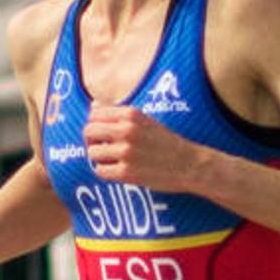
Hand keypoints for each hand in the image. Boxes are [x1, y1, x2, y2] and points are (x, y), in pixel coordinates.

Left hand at [83, 103, 205, 192]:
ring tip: (114, 161)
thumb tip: (93, 107)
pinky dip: (106, 172)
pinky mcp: (127, 172)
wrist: (191, 164)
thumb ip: (120, 114)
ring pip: (92, 153)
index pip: (94, 115)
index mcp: (131, 115)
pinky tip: (118, 170)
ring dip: (100, 158)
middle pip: (88, 132)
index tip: (103, 134)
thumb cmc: (167, 143)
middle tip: (103, 148)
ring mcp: (126, 152)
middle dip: (93, 141)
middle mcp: (127, 131)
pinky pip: (100, 171)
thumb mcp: (146, 120)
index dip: (95, 125)